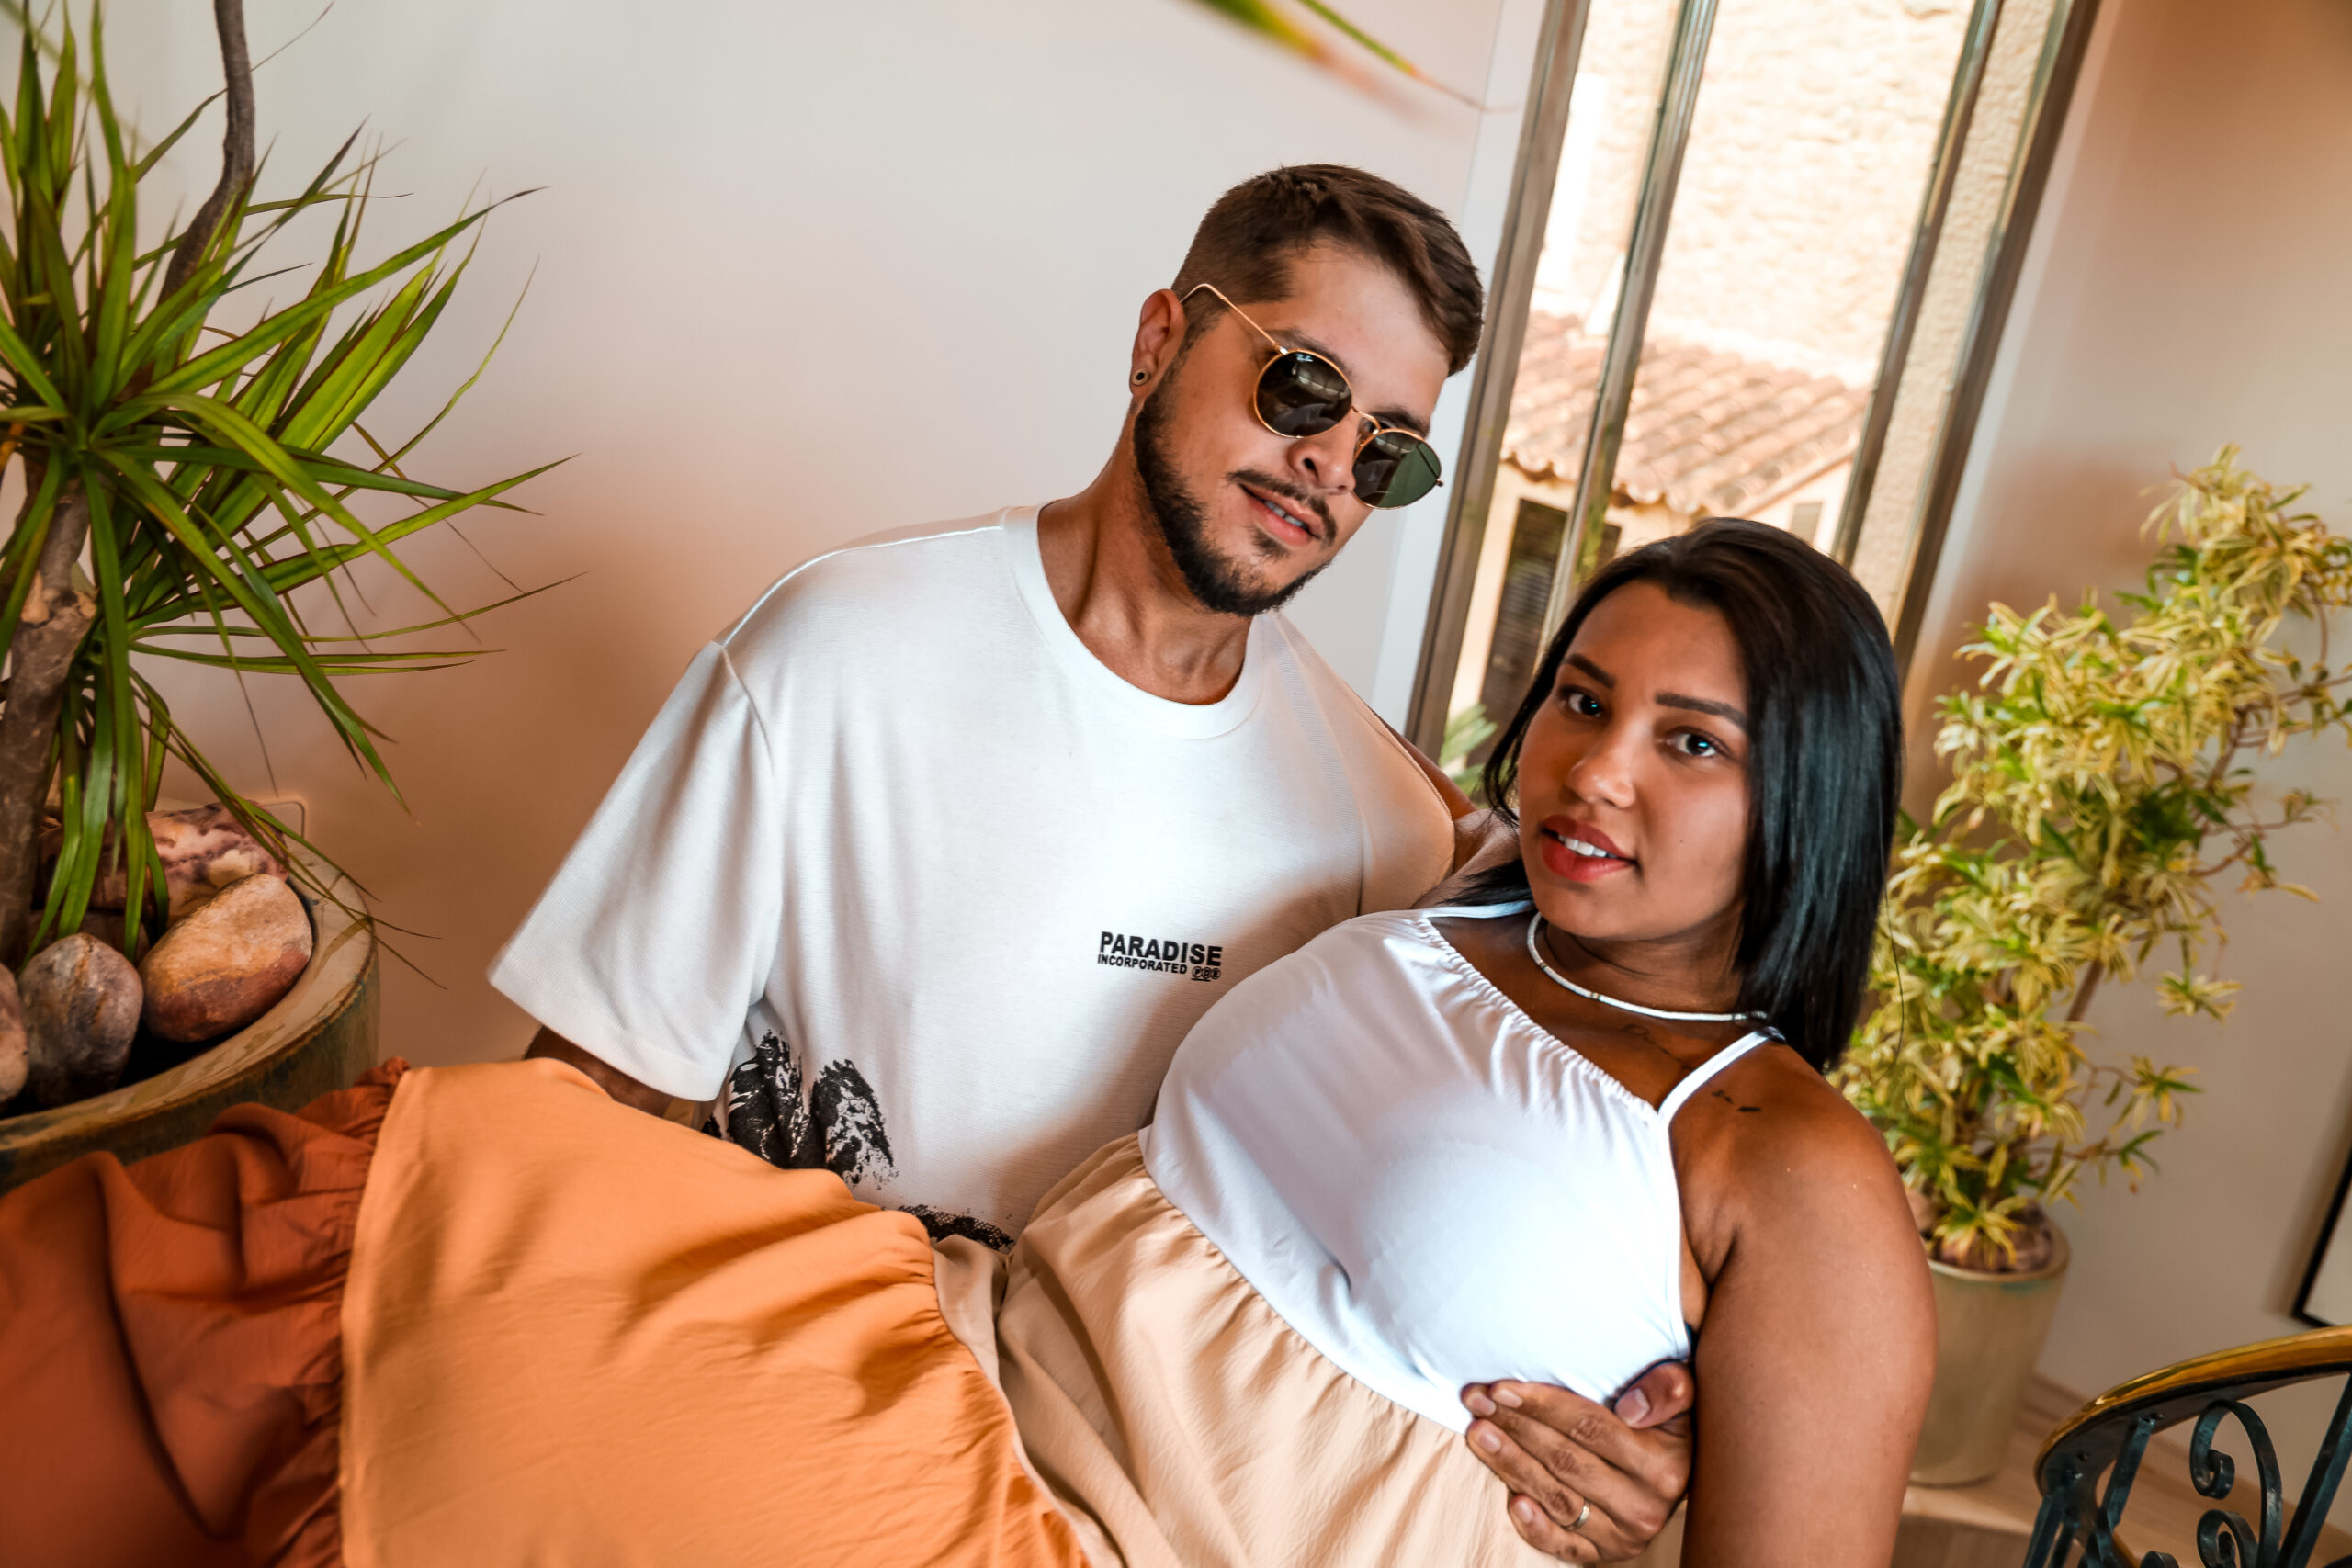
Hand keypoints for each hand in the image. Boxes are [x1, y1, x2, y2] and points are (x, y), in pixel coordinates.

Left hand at [1460, 1362, 1694, 1561]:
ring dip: (1511, 1465)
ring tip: (1478, 1434)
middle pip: (1565, 1461)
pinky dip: (1535, 1528)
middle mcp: (1644, 1506)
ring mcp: (1624, 1535)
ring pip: (1557, 1499)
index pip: (1589, 1428)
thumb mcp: (1683, 1393)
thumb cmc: (1669, 1420)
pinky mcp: (1605, 1554)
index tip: (1501, 1388)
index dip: (1542, 1406)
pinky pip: (1564, 1546)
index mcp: (1662, 1464)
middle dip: (1515, 1427)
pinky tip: (1510, 1501)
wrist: (1685, 1471)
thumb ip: (1670, 1388)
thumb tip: (1631, 1407)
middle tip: (1475, 1401)